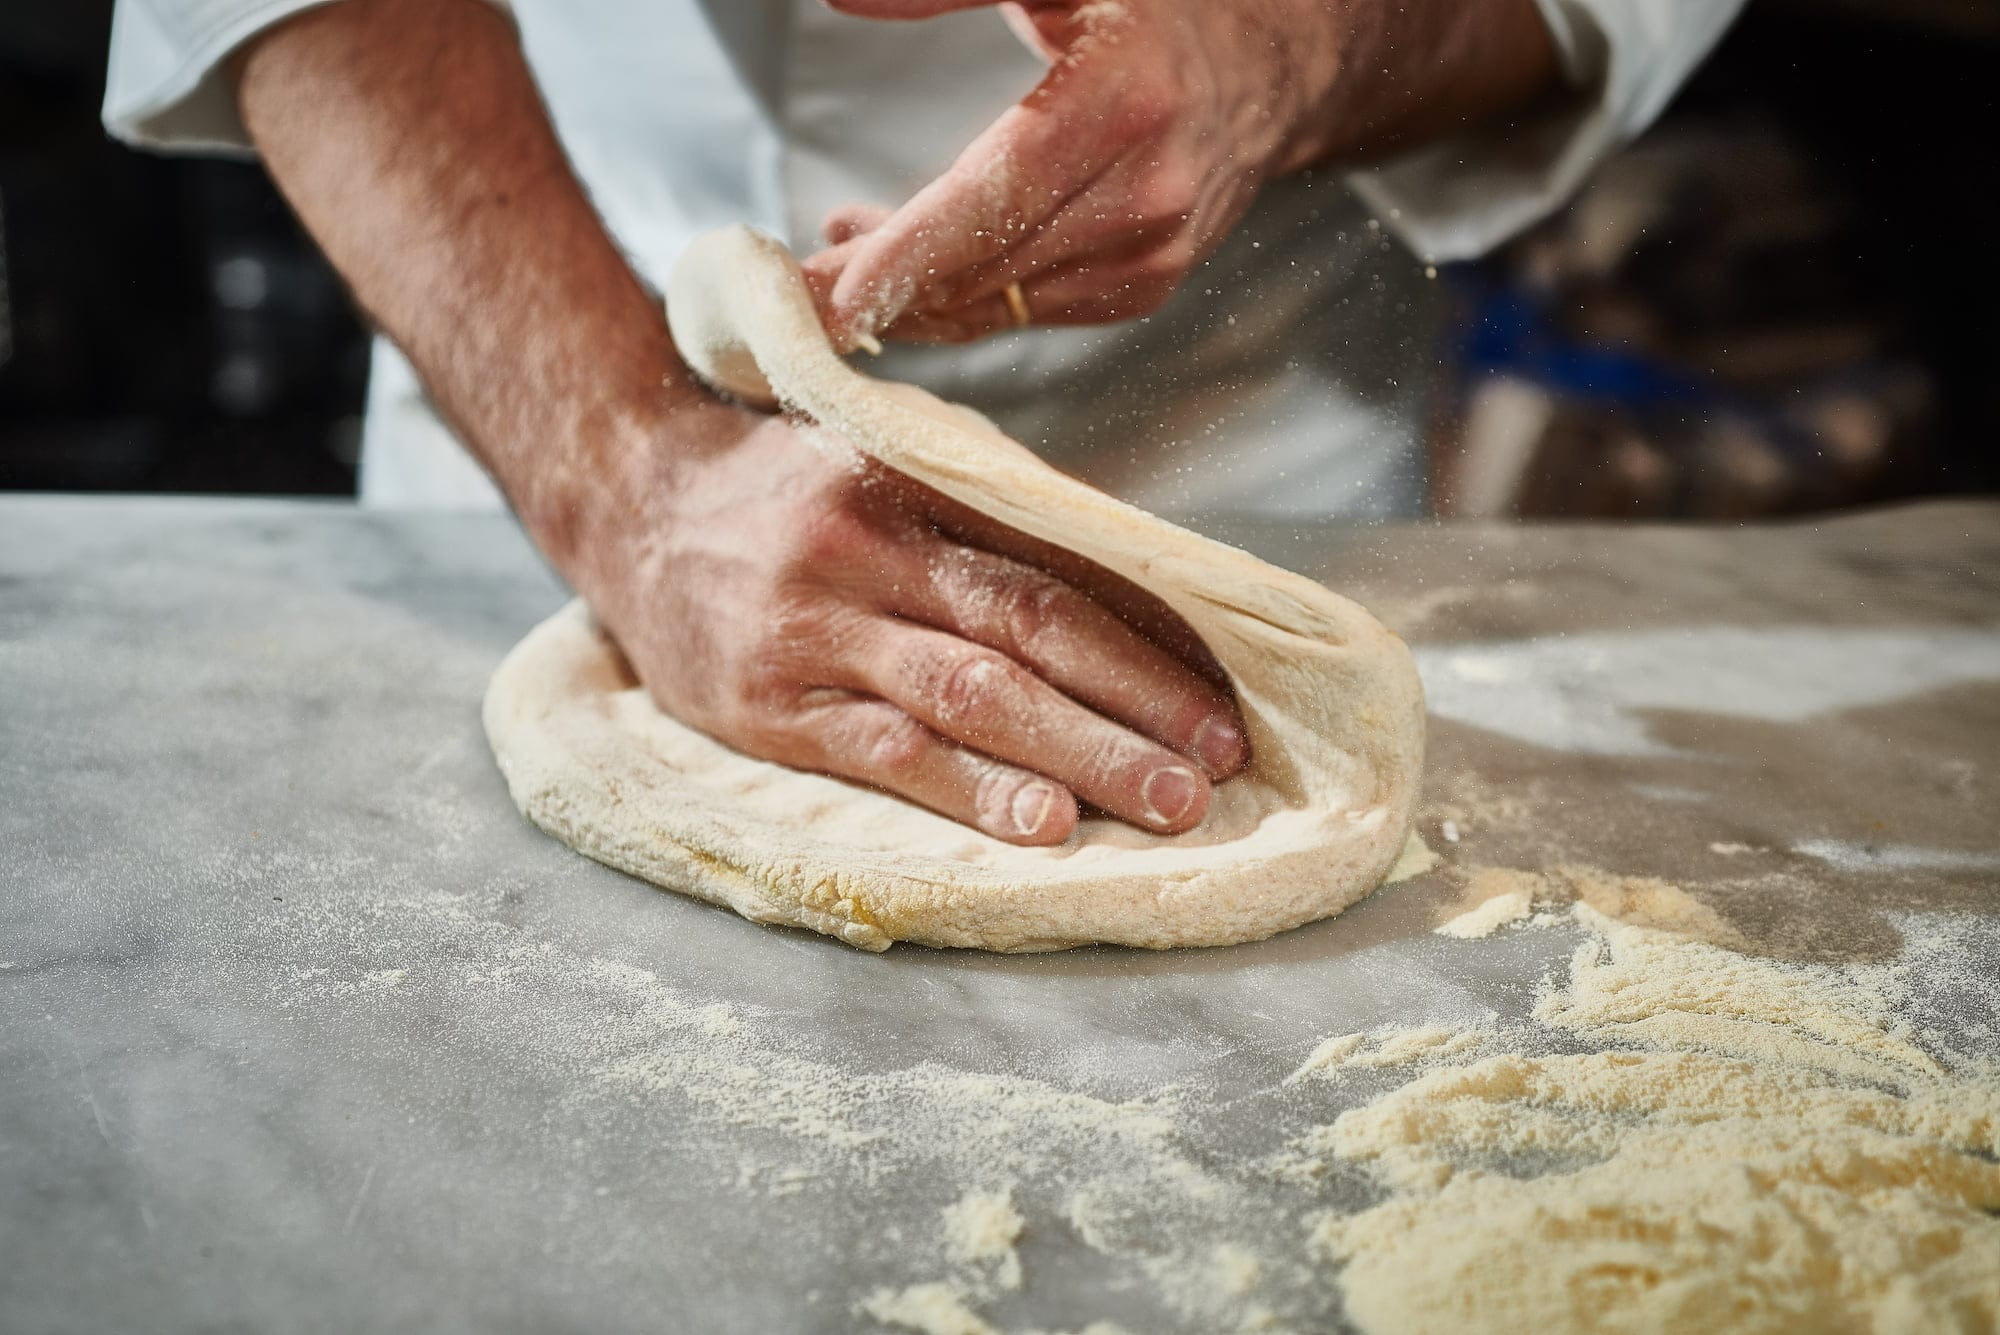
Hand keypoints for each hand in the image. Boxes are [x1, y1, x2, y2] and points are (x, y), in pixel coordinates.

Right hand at [578, 405, 1249, 845]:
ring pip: (967, 693)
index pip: (1052, 558)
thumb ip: (989, 514)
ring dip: (1076, 752)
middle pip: (1026, 625)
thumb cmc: (787, 492)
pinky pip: (881, 751)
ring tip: (1162, 801)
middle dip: (1136, 697)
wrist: (630, 503)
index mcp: (915, 479)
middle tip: (1219, 759)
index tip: (1228, 684)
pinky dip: (964, 789)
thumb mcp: (886, 460)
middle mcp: (868, 548)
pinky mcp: (766, 707)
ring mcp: (814, 630)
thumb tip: (1130, 587)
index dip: (1147, 624)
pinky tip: (1033, 825)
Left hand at [806, 0, 1556, 343]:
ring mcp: (1153, 252)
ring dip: (908, 293)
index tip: (819, 286)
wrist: (1274, 61)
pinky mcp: (1148, 286)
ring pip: (996, 305)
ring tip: (842, 251)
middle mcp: (1146, 194)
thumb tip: (845, 0)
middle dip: (874, 289)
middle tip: (790, 284)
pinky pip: (1028, 313)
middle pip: (978, 272)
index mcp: (1121, 103)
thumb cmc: (1156, 6)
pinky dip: (961, 299)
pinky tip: (917, 266)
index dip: (897, 257)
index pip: (984, 206)